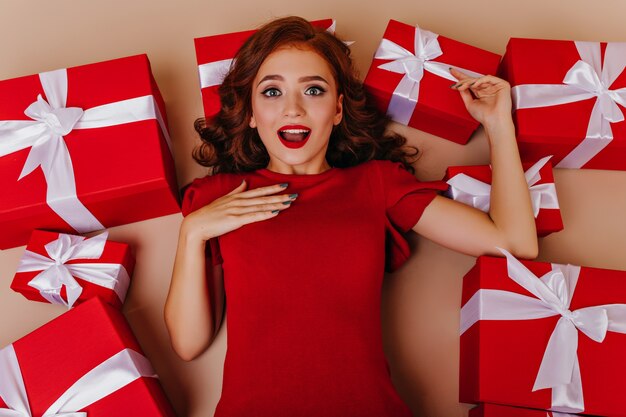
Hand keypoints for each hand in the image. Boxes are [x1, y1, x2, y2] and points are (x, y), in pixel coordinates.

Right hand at [181, 180, 295, 243]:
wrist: (197, 224)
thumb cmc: (210, 213)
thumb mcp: (223, 199)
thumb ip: (235, 191)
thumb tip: (244, 182)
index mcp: (237, 196)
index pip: (258, 191)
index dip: (272, 188)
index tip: (285, 184)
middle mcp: (239, 201)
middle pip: (263, 198)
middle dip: (280, 196)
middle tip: (295, 194)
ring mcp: (238, 210)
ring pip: (261, 206)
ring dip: (276, 204)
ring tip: (290, 202)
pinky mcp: (236, 220)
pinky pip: (254, 216)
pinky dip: (266, 214)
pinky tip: (276, 212)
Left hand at [450, 67, 511, 127]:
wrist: (494, 121)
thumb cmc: (484, 116)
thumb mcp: (469, 104)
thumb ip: (465, 94)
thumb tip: (459, 85)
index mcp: (481, 93)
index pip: (470, 83)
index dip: (461, 77)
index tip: (453, 72)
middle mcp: (487, 89)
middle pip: (474, 80)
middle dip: (463, 81)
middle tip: (456, 85)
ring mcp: (494, 86)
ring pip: (479, 79)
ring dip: (469, 82)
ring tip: (462, 87)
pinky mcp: (502, 84)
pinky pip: (489, 78)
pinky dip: (479, 81)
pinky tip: (473, 85)